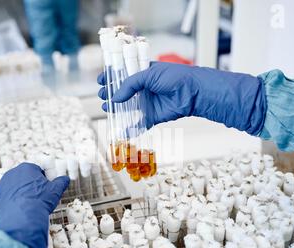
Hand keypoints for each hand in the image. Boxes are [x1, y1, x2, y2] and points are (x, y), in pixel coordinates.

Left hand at [0, 163, 69, 247]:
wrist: (22, 217)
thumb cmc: (40, 201)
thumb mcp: (55, 190)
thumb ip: (61, 182)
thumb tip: (65, 179)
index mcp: (27, 168)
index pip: (37, 171)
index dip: (43, 181)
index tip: (46, 190)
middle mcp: (12, 174)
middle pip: (24, 180)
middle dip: (30, 188)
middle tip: (38, 199)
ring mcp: (2, 186)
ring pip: (14, 189)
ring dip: (20, 196)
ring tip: (28, 207)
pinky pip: (5, 200)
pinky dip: (12, 204)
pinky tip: (19, 212)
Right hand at [97, 62, 265, 134]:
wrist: (193, 92)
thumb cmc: (174, 78)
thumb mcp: (149, 74)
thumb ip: (130, 85)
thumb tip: (115, 97)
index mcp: (144, 73)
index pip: (123, 75)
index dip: (111, 77)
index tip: (101, 80)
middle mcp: (145, 88)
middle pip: (123, 92)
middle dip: (111, 93)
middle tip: (102, 95)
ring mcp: (148, 102)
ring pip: (128, 107)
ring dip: (116, 109)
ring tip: (106, 108)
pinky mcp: (153, 116)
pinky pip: (139, 123)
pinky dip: (130, 127)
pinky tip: (119, 128)